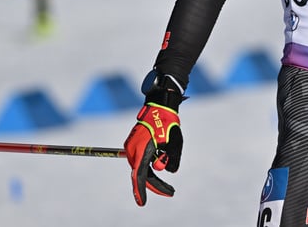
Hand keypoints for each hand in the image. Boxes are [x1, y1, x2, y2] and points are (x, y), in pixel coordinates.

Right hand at [124, 75, 183, 205]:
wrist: (159, 105)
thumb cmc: (169, 122)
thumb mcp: (176, 141)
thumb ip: (172, 157)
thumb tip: (169, 171)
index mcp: (142, 150)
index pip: (140, 175)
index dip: (141, 190)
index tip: (143, 203)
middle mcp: (133, 150)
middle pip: (142, 174)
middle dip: (155, 184)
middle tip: (171, 191)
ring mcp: (131, 147)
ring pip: (141, 167)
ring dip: (154, 172)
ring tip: (168, 160)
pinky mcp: (133, 144)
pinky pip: (141, 159)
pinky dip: (150, 163)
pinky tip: (161, 154)